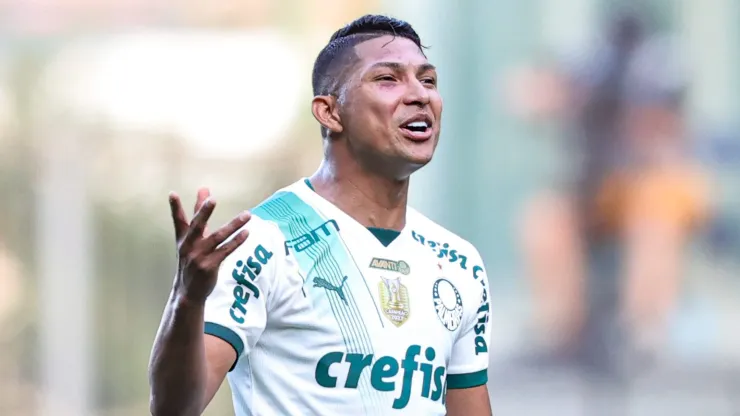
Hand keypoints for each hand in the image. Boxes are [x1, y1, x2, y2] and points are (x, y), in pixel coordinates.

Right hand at [168, 188, 250, 303]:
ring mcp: (199, 257)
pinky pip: (225, 251)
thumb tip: (204, 190)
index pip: (178, 221)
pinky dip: (236, 241)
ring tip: (247, 214)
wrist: (188, 292)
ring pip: (218, 237)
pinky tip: (246, 233)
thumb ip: (200, 215)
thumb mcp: (192, 239)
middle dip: (204, 213)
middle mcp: (189, 247)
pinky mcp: (209, 267)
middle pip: (197, 226)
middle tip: (212, 199)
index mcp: (183, 239)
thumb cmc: (192, 260)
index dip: (175, 207)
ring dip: (233, 225)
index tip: (172, 194)